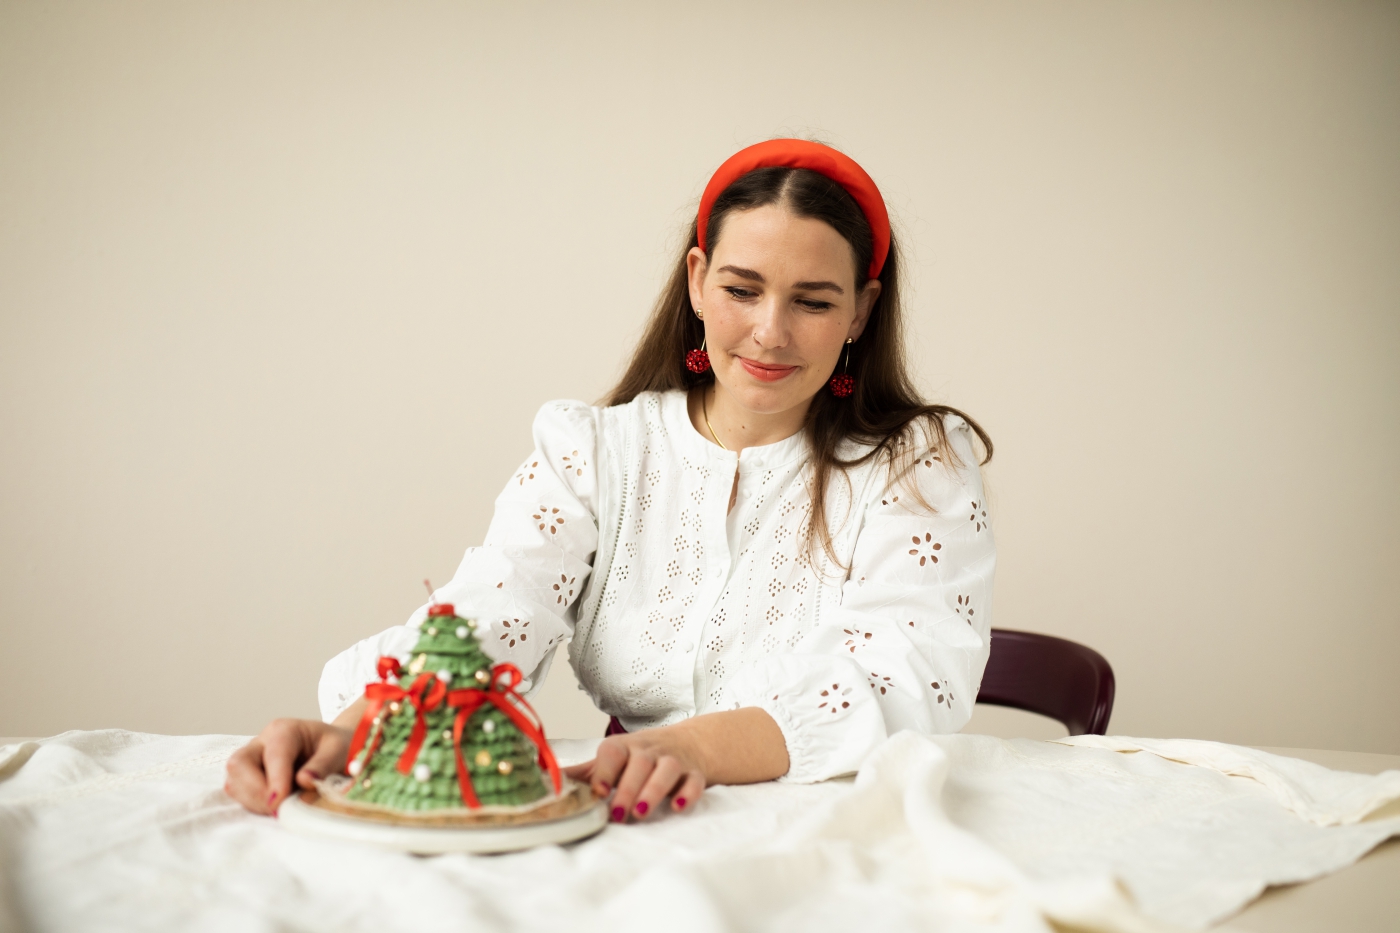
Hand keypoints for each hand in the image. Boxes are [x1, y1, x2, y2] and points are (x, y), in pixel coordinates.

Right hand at [224, 711, 357, 814]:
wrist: (330, 749)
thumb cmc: (334, 747)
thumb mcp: (338, 751)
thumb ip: (323, 765)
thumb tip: (304, 781)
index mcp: (285, 730)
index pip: (274, 753)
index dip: (275, 779)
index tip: (280, 801)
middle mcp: (261, 742)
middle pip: (240, 763)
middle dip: (256, 790)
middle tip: (279, 808)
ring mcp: (250, 759)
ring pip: (235, 781)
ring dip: (254, 800)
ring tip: (282, 808)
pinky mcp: (246, 777)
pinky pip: (238, 792)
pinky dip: (253, 804)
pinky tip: (274, 806)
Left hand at [563, 707, 788, 822]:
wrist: (688, 744)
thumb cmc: (642, 756)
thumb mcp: (614, 759)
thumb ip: (585, 773)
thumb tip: (546, 780)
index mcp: (624, 747)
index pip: (613, 752)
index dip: (605, 771)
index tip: (597, 791)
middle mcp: (649, 751)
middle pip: (640, 764)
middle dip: (628, 789)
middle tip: (618, 814)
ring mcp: (673, 761)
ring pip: (666, 770)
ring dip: (654, 790)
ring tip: (641, 812)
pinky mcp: (694, 774)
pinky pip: (694, 781)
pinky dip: (688, 793)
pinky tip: (679, 807)